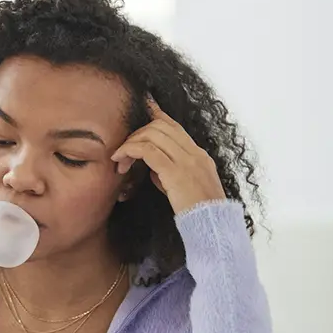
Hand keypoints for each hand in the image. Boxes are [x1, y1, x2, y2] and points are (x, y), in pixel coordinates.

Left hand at [111, 97, 225, 214]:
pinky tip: (121, 161)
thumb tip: (151, 169)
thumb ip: (168, 176)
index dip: (156, 114)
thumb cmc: (197, 213)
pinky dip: (130, 151)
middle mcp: (194, 153)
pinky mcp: (176, 173)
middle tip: (123, 151)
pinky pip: (148, 151)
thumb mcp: (184, 189)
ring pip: (153, 134)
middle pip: (160, 125)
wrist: (212, 226)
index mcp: (198, 155)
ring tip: (119, 160)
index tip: (142, 106)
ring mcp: (187, 161)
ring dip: (130, 143)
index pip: (174, 126)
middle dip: (137, 133)